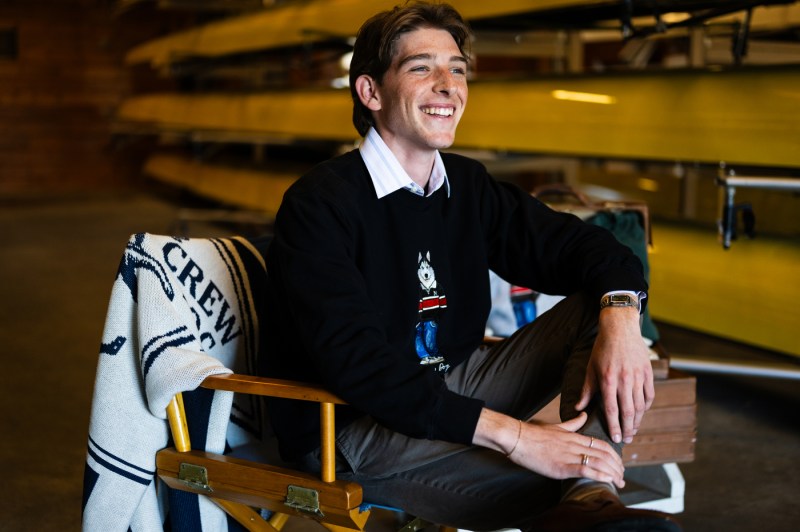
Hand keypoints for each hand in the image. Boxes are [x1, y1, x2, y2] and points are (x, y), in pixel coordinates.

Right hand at [473, 409, 624, 487]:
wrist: (518, 438)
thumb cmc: (534, 434)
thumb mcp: (557, 426)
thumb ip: (572, 423)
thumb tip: (584, 415)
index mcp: (575, 436)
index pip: (602, 445)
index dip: (615, 455)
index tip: (619, 465)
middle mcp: (575, 445)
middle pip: (605, 454)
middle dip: (617, 467)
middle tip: (622, 476)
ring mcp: (569, 455)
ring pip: (600, 462)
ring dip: (613, 474)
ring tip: (619, 482)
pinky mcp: (562, 466)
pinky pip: (586, 470)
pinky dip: (600, 476)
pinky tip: (608, 481)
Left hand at [575, 307, 654, 443]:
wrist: (620, 329)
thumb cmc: (602, 349)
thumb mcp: (590, 368)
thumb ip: (586, 390)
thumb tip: (578, 408)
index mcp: (608, 380)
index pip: (611, 409)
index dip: (614, 426)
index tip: (615, 439)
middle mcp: (625, 380)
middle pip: (629, 411)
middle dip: (628, 429)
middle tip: (626, 440)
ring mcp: (638, 376)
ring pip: (641, 406)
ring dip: (638, 421)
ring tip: (633, 430)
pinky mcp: (648, 372)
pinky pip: (649, 395)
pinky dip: (646, 406)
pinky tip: (641, 413)